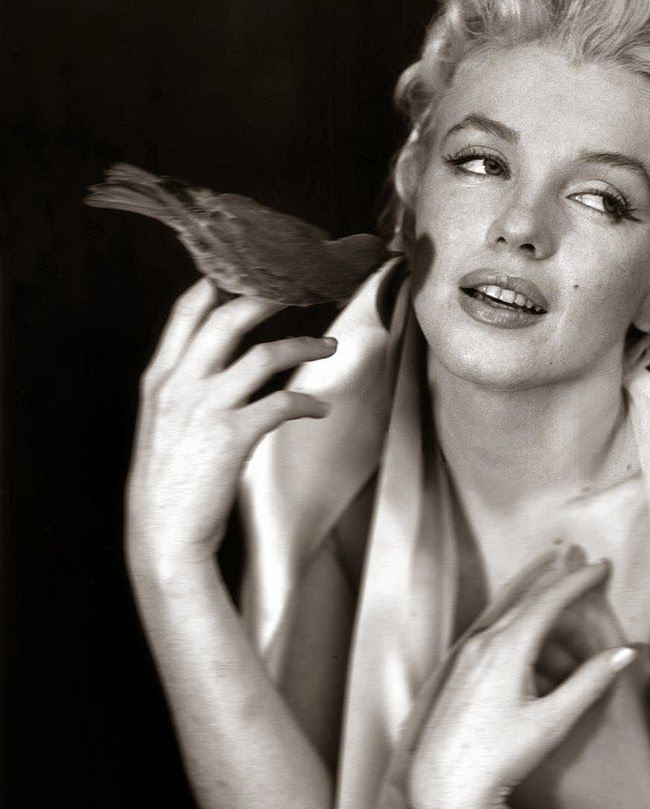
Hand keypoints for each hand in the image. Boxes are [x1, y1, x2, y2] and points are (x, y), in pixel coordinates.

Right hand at [125, 278, 336, 574]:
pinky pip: (281, 403)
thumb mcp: (164, 425)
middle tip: (303, 290)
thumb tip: (222, 361)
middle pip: (229, 317)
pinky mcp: (232, 436)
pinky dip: (307, 402)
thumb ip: (186, 387)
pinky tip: (320, 408)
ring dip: (304, 345)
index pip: (187, 311)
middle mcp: (180, 384)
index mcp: (160, 378)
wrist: (163, 537)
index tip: (253, 271)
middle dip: (270, 297)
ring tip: (330, 345)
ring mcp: (205, 408)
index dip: (221, 283)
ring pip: (263, 354)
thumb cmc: (170, 482)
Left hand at [406, 552, 638, 808]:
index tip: (602, 566)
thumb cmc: (500, 758)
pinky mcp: (463, 671)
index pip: (549, 599)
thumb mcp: (553, 721)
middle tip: (593, 602)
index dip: (579, 580)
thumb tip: (624, 654)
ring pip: (519, 627)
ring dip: (551, 638)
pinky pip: (502, 644)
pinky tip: (546, 683)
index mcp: (507, 647)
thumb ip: (590, 683)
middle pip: (533, 607)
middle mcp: (484, 642)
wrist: (446, 788)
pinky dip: (531, 652)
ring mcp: (470, 655)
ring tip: (574, 669)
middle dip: (566, 602)